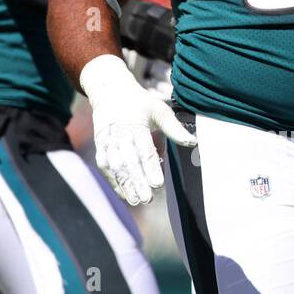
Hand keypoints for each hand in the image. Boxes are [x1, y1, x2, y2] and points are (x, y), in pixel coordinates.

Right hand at [80, 54, 195, 205]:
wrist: (110, 92)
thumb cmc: (139, 103)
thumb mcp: (159, 110)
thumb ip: (174, 128)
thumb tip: (193, 142)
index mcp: (136, 125)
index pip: (144, 150)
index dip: (150, 168)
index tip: (158, 184)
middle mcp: (119, 134)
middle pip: (128, 162)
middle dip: (137, 181)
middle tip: (147, 199)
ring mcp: (107, 141)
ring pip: (115, 167)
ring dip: (125, 184)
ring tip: (136, 201)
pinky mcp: (100, 147)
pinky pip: (105, 167)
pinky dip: (113, 181)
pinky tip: (124, 194)